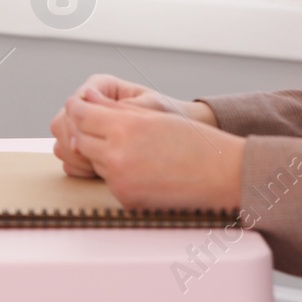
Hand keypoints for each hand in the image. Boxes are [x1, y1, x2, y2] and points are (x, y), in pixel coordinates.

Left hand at [50, 74, 214, 175]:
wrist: (223, 176)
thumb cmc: (194, 141)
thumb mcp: (153, 115)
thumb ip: (113, 108)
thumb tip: (84, 100)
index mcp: (124, 128)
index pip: (80, 114)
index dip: (77, 107)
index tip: (80, 105)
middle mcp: (117, 156)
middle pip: (79, 140)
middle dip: (87, 131)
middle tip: (102, 126)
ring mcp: (120, 182)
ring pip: (94, 162)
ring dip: (102, 153)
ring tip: (131, 148)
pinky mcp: (126, 201)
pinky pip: (110, 182)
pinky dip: (118, 174)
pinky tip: (142, 168)